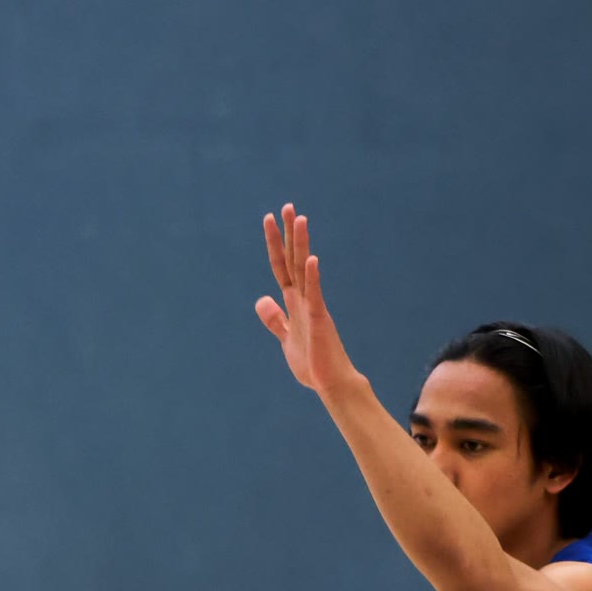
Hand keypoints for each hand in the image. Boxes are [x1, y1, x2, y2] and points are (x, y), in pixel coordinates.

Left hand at [255, 204, 359, 397]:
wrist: (330, 383)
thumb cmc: (313, 362)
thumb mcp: (286, 338)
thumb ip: (275, 319)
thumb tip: (261, 299)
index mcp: (294, 303)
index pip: (281, 267)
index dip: (275, 244)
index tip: (270, 220)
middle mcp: (304, 299)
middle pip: (293, 260)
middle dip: (289, 234)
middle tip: (286, 206)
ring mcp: (313, 308)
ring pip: (304, 271)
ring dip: (302, 245)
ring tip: (299, 219)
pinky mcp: (320, 320)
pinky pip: (316, 295)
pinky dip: (313, 277)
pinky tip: (310, 259)